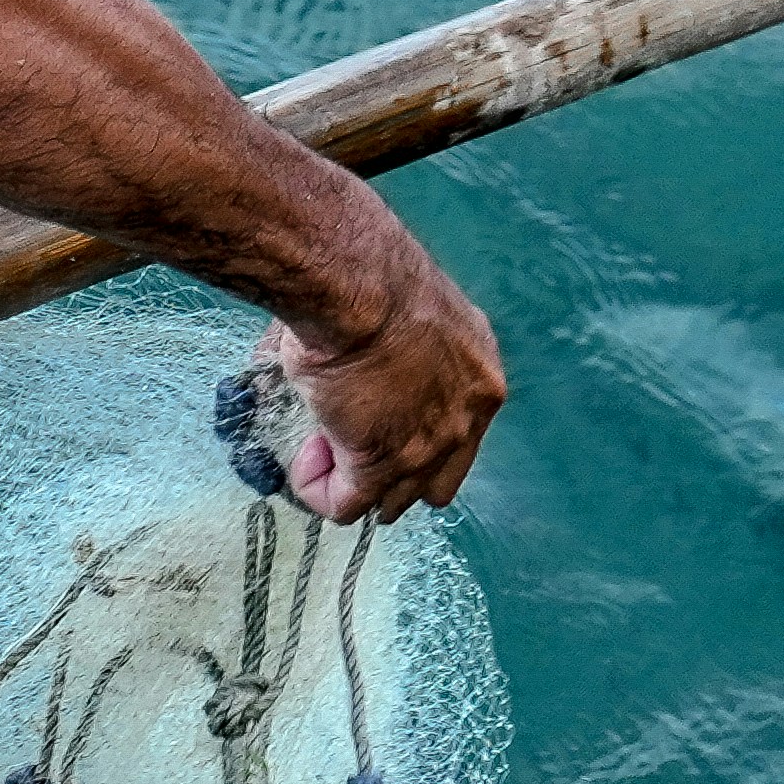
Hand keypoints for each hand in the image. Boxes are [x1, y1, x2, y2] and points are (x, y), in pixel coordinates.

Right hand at [265, 241, 508, 520]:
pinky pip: (346, 505)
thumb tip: (359, 364)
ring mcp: (428, 447)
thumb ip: (401, 355)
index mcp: (478, 375)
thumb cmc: (368, 278)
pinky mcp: (382, 464)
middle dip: (393, 471)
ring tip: (319, 445)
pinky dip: (320, 490)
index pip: (458, 435)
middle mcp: (466, 417)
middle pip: (435, 481)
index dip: (407, 430)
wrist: (356, 284)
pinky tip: (305, 459)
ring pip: (394, 500)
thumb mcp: (409, 316)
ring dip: (355, 482)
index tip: (365, 403)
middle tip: (346, 435)